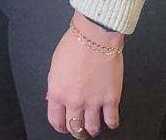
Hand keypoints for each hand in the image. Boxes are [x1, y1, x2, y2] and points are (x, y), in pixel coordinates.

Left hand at [46, 13, 121, 135]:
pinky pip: (112, 121)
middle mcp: (75, 100)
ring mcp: (94, 102)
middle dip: (76, 130)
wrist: (95, 36)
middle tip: (79, 127)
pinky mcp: (111, 99)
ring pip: (92, 129)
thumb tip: (53, 99)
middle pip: (74, 128)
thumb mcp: (55, 65)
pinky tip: (109, 118)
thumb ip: (55, 85)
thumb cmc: (75, 44)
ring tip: (94, 124)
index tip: (63, 126)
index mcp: (58, 92)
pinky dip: (111, 123)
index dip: (60, 126)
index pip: (56, 120)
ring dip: (92, 129)